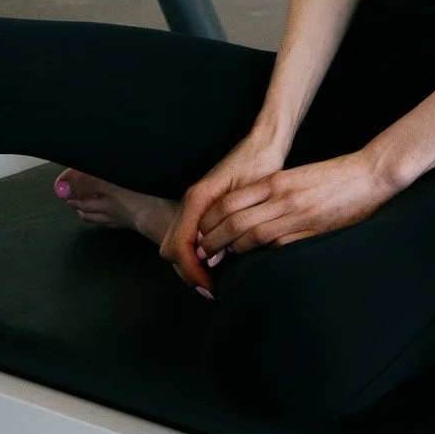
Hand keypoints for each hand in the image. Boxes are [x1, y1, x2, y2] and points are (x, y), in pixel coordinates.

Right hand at [160, 126, 287, 291]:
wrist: (263, 143)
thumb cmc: (260, 165)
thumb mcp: (250, 194)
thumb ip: (230, 224)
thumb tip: (213, 256)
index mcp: (198, 198)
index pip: (180, 245)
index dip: (192, 271)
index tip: (209, 287)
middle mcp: (191, 201)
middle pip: (171, 249)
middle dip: (187, 273)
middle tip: (211, 289)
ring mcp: (194, 204)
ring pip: (176, 246)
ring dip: (190, 266)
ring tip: (214, 282)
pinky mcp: (202, 207)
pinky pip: (187, 237)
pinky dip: (195, 256)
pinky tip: (216, 264)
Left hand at [196, 146, 401, 256]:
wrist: (370, 174)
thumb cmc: (334, 176)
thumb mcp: (297, 176)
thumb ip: (273, 191)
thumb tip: (249, 212)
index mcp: (277, 181)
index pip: (231, 200)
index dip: (211, 219)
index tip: (202, 232)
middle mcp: (283, 196)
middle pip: (235, 219)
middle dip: (213, 238)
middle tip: (202, 253)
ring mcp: (298, 214)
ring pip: (253, 234)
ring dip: (232, 249)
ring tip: (219, 259)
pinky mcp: (314, 229)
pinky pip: (280, 245)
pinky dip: (261, 255)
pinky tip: (252, 262)